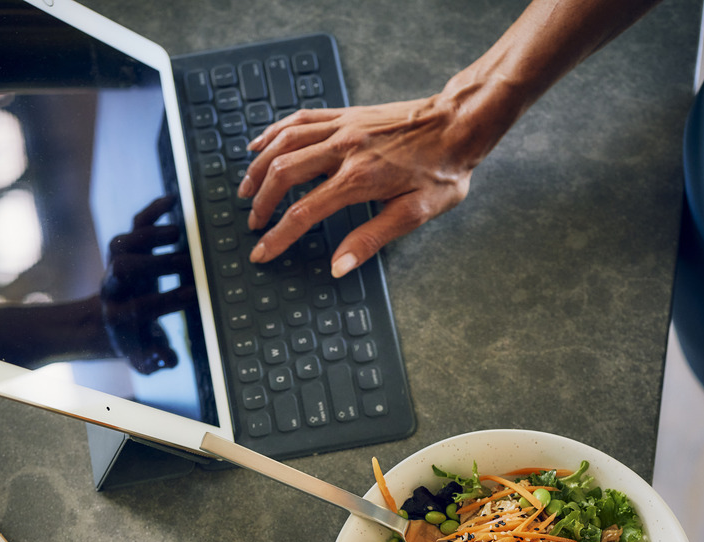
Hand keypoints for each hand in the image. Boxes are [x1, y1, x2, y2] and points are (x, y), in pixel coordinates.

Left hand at [102, 196, 194, 374]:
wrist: (105, 323)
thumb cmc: (133, 341)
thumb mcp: (142, 360)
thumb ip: (155, 362)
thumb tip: (168, 359)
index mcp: (118, 315)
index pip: (139, 305)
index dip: (165, 300)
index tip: (193, 296)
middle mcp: (112, 286)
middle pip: (124, 267)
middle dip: (156, 264)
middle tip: (190, 264)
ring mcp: (116, 263)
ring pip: (124, 241)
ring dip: (150, 235)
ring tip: (180, 234)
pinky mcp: (125, 247)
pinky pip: (134, 224)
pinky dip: (152, 210)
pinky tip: (174, 200)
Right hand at [239, 96, 483, 276]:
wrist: (459, 122)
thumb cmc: (443, 170)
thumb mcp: (415, 213)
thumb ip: (372, 239)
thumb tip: (339, 266)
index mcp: (358, 179)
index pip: (304, 212)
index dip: (278, 236)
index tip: (262, 252)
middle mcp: (343, 148)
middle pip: (283, 173)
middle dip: (262, 202)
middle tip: (253, 223)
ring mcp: (342, 127)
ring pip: (284, 143)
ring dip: (259, 168)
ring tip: (244, 190)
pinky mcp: (345, 114)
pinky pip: (299, 119)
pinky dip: (273, 132)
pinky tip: (259, 144)